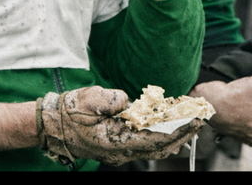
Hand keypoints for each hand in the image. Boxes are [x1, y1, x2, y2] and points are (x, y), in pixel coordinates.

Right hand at [38, 86, 205, 165]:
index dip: (177, 129)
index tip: (194, 118)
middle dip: (182, 133)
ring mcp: (119, 152)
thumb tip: (128, 102)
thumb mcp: (89, 100)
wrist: (51, 126)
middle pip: (160, 147)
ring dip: (174, 135)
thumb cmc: (69, 112)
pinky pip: (145, 145)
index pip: (156, 138)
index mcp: (116, 142)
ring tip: (190, 122)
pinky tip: (169, 126)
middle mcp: (120, 152)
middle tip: (200, 118)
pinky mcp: (118, 147)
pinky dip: (161, 135)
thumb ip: (113, 100)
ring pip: (155, 148)